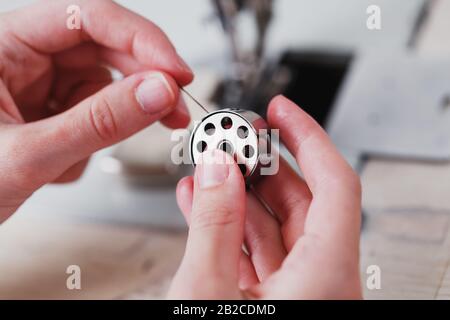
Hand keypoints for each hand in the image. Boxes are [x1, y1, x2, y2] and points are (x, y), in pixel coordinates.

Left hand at [0, 0, 192, 221]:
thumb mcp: (28, 153)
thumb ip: (98, 123)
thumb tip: (157, 93)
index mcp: (5, 43)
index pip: (88, 17)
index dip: (141, 40)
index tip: (175, 71)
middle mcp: (28, 57)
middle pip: (107, 49)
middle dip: (145, 82)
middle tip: (173, 110)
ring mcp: (43, 83)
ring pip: (107, 85)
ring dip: (112, 122)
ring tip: (80, 156)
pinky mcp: (55, 108)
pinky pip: (98, 112)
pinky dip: (95, 142)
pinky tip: (64, 163)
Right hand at [169, 96, 361, 298]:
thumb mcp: (207, 290)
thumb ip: (213, 225)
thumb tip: (217, 168)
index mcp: (326, 277)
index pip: (336, 185)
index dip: (308, 137)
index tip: (282, 111)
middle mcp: (323, 283)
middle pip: (302, 202)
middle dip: (262, 165)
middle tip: (234, 140)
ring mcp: (299, 293)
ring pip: (276, 227)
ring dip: (239, 196)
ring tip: (209, 169)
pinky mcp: (275, 301)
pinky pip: (258, 253)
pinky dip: (231, 229)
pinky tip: (203, 206)